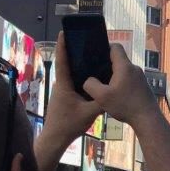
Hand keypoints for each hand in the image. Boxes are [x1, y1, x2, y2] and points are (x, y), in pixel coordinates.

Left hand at [42, 33, 100, 147]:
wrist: (56, 138)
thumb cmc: (69, 124)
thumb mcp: (90, 112)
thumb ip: (102, 100)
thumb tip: (113, 89)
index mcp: (64, 84)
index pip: (62, 60)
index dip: (63, 45)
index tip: (64, 32)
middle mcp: (61, 84)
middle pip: (67, 63)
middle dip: (74, 50)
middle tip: (85, 40)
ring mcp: (62, 90)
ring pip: (70, 73)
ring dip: (78, 63)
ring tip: (91, 54)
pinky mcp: (65, 96)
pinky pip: (73, 81)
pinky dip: (80, 75)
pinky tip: (92, 75)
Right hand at [83, 43, 157, 126]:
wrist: (148, 119)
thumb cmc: (125, 106)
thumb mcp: (102, 97)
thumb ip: (91, 85)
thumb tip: (88, 80)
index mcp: (125, 66)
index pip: (116, 47)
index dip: (105, 48)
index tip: (96, 56)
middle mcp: (135, 68)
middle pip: (119, 60)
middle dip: (107, 65)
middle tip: (97, 74)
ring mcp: (141, 77)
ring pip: (124, 71)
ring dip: (115, 76)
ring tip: (105, 87)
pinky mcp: (143, 86)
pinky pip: (130, 80)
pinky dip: (122, 84)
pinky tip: (117, 95)